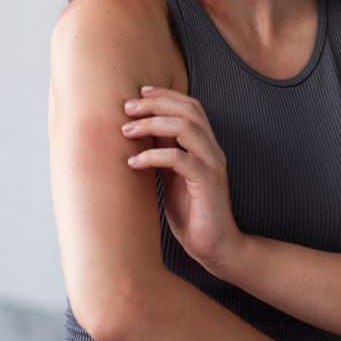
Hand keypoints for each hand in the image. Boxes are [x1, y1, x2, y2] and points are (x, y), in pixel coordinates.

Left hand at [121, 85, 241, 270]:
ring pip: (186, 128)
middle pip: (188, 110)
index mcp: (205, 145)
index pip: (190, 106)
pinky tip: (133, 163)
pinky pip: (180, 159)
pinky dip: (153, 156)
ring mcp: (212, 164)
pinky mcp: (207, 183)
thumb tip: (138, 132)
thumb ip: (162, 153)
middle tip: (127, 109)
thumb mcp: (171, 176)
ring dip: (152, 124)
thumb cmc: (190, 212)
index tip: (139, 93)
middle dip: (155, 104)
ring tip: (126, 131)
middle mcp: (212, 149)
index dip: (166, 95)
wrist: (214, 246)